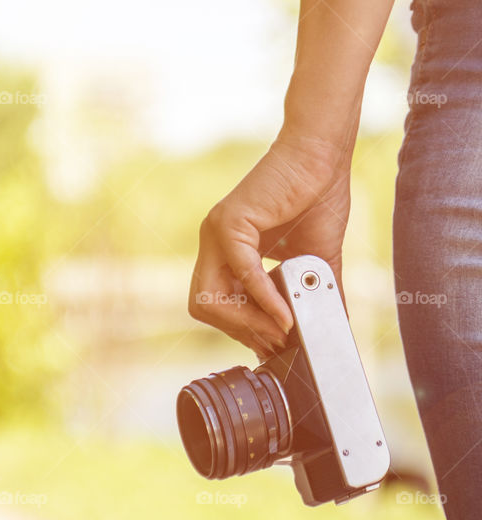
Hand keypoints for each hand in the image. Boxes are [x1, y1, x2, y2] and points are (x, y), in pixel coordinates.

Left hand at [187, 130, 350, 357]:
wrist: (323, 158)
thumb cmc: (318, 199)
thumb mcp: (312, 260)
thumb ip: (310, 295)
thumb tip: (332, 328)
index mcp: (225, 252)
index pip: (214, 305)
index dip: (239, 329)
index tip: (271, 345)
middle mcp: (213, 243)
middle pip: (203, 307)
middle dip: (239, 330)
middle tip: (275, 342)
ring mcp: (216, 233)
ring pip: (211, 297)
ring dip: (247, 321)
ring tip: (282, 331)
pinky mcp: (229, 223)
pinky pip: (242, 273)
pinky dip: (264, 299)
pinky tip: (285, 315)